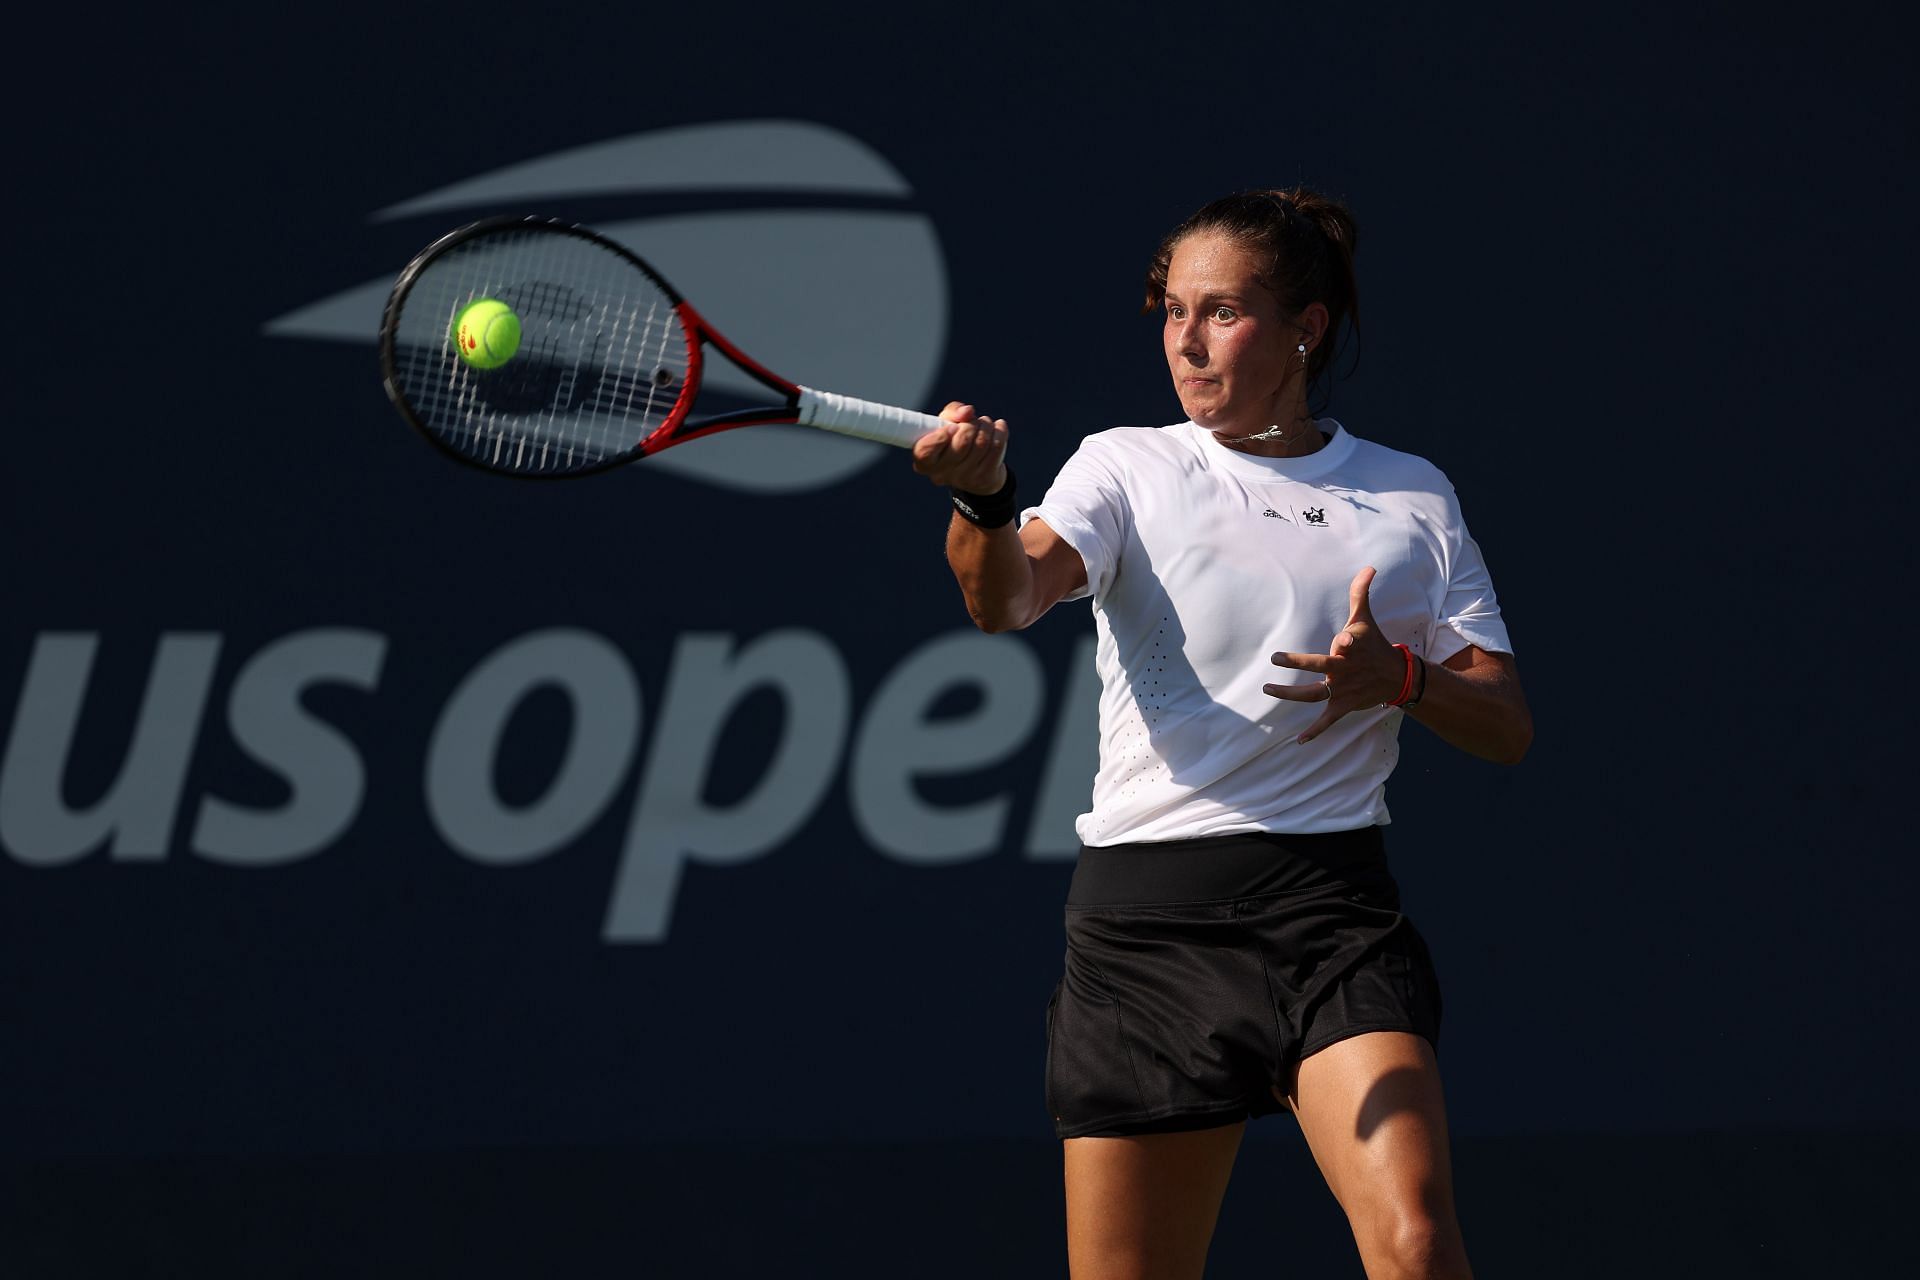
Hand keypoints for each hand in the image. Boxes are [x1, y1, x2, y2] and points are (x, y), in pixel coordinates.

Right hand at [912, 401, 1007, 493]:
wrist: (978, 469)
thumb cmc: (955, 440)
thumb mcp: (947, 423)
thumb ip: (952, 412)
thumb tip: (967, 412)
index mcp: (924, 461)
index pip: (925, 451)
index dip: (940, 437)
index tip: (952, 427)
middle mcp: (941, 474)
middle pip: (961, 442)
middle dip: (971, 424)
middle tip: (972, 421)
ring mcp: (964, 479)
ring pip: (981, 443)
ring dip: (986, 425)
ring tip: (985, 423)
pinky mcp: (984, 479)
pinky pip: (996, 448)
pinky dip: (1000, 432)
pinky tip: (998, 427)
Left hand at [1264, 566, 1406, 742]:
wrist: (1396, 676)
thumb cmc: (1375, 644)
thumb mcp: (1367, 619)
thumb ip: (1361, 593)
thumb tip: (1369, 566)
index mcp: (1351, 648)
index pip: (1346, 643)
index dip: (1346, 642)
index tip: (1345, 641)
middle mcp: (1345, 669)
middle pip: (1321, 666)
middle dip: (1299, 663)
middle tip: (1275, 658)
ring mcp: (1343, 689)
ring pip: (1313, 694)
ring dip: (1290, 694)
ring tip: (1267, 689)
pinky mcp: (1343, 705)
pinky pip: (1327, 721)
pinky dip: (1315, 732)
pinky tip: (1298, 742)